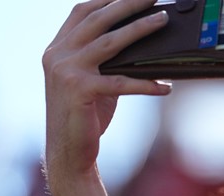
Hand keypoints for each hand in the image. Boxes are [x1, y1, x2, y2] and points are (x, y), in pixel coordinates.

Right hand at [42, 0, 171, 180]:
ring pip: (110, 42)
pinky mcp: (80, 91)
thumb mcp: (91, 81)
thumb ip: (106, 60)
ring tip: (163, 20)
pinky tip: (166, 86)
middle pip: (97, 19)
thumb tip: (142, 42)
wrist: (66, 152)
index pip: (81, 12)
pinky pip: (121, 82)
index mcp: (57, 49)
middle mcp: (57, 55)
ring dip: (140, 29)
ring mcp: (66, 72)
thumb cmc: (84, 117)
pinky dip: (146, 84)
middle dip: (127, 4)